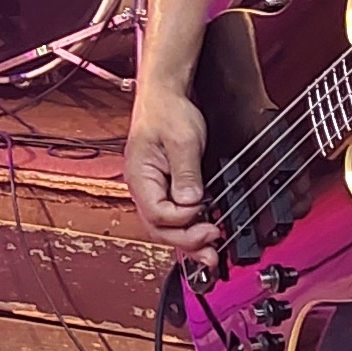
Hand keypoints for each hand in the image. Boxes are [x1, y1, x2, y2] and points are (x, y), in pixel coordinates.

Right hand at [124, 78, 227, 258]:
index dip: (182, 219)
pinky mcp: (165, 188)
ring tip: (210, 255)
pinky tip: (202, 234)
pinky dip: (188, 229)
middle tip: (211, 251)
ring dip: (188, 242)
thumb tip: (191, 202)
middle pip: (159, 228)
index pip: (157, 213)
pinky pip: (173, 216)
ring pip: (166, 227)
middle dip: (186, 242)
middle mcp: (142, 187)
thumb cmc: (167, 112)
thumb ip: (186, 174)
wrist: (165, 96)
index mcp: (140, 176)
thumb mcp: (182, 140)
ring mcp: (153, 189)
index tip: (203, 212)